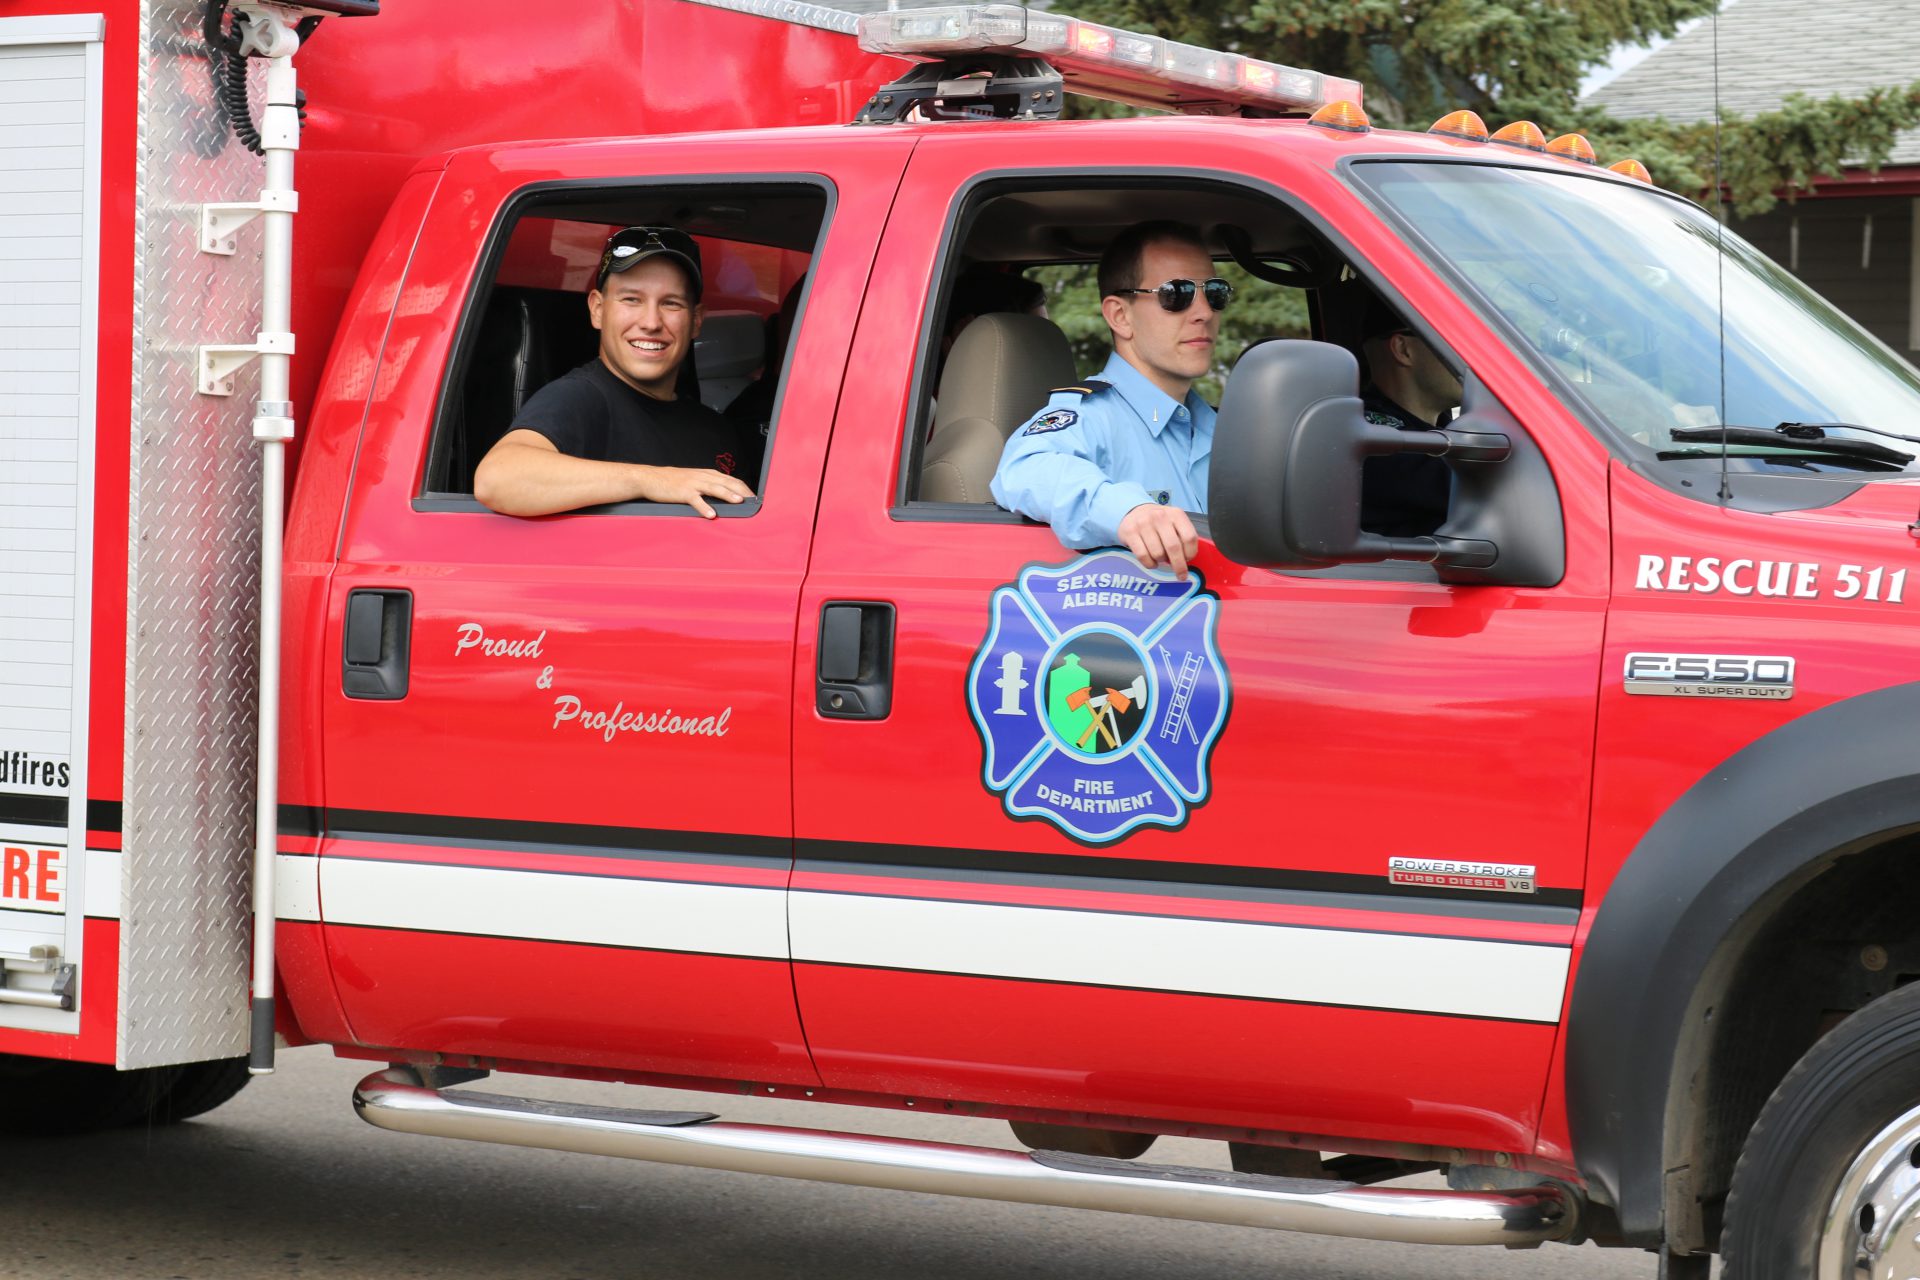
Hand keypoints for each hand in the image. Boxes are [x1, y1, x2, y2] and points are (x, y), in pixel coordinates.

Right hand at [633, 466, 755, 518]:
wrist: (651, 478)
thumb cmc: (674, 481)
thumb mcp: (695, 480)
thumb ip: (709, 486)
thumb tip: (725, 494)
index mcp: (708, 474)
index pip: (731, 480)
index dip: (744, 488)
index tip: (754, 497)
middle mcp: (703, 477)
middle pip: (727, 483)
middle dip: (742, 492)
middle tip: (754, 502)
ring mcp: (693, 484)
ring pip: (715, 488)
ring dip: (728, 495)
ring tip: (739, 502)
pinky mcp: (683, 492)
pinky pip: (696, 500)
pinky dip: (704, 507)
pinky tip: (712, 514)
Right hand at [1118, 503, 1198, 578]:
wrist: (1135, 513)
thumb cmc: (1159, 523)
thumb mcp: (1174, 523)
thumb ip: (1182, 537)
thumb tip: (1185, 560)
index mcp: (1176, 514)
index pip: (1189, 537)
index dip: (1191, 553)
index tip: (1188, 560)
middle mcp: (1160, 516)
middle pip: (1173, 547)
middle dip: (1179, 566)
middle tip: (1181, 575)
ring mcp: (1143, 524)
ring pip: (1158, 554)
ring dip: (1161, 562)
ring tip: (1160, 558)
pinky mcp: (1130, 532)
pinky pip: (1143, 556)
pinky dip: (1149, 564)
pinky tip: (1151, 562)